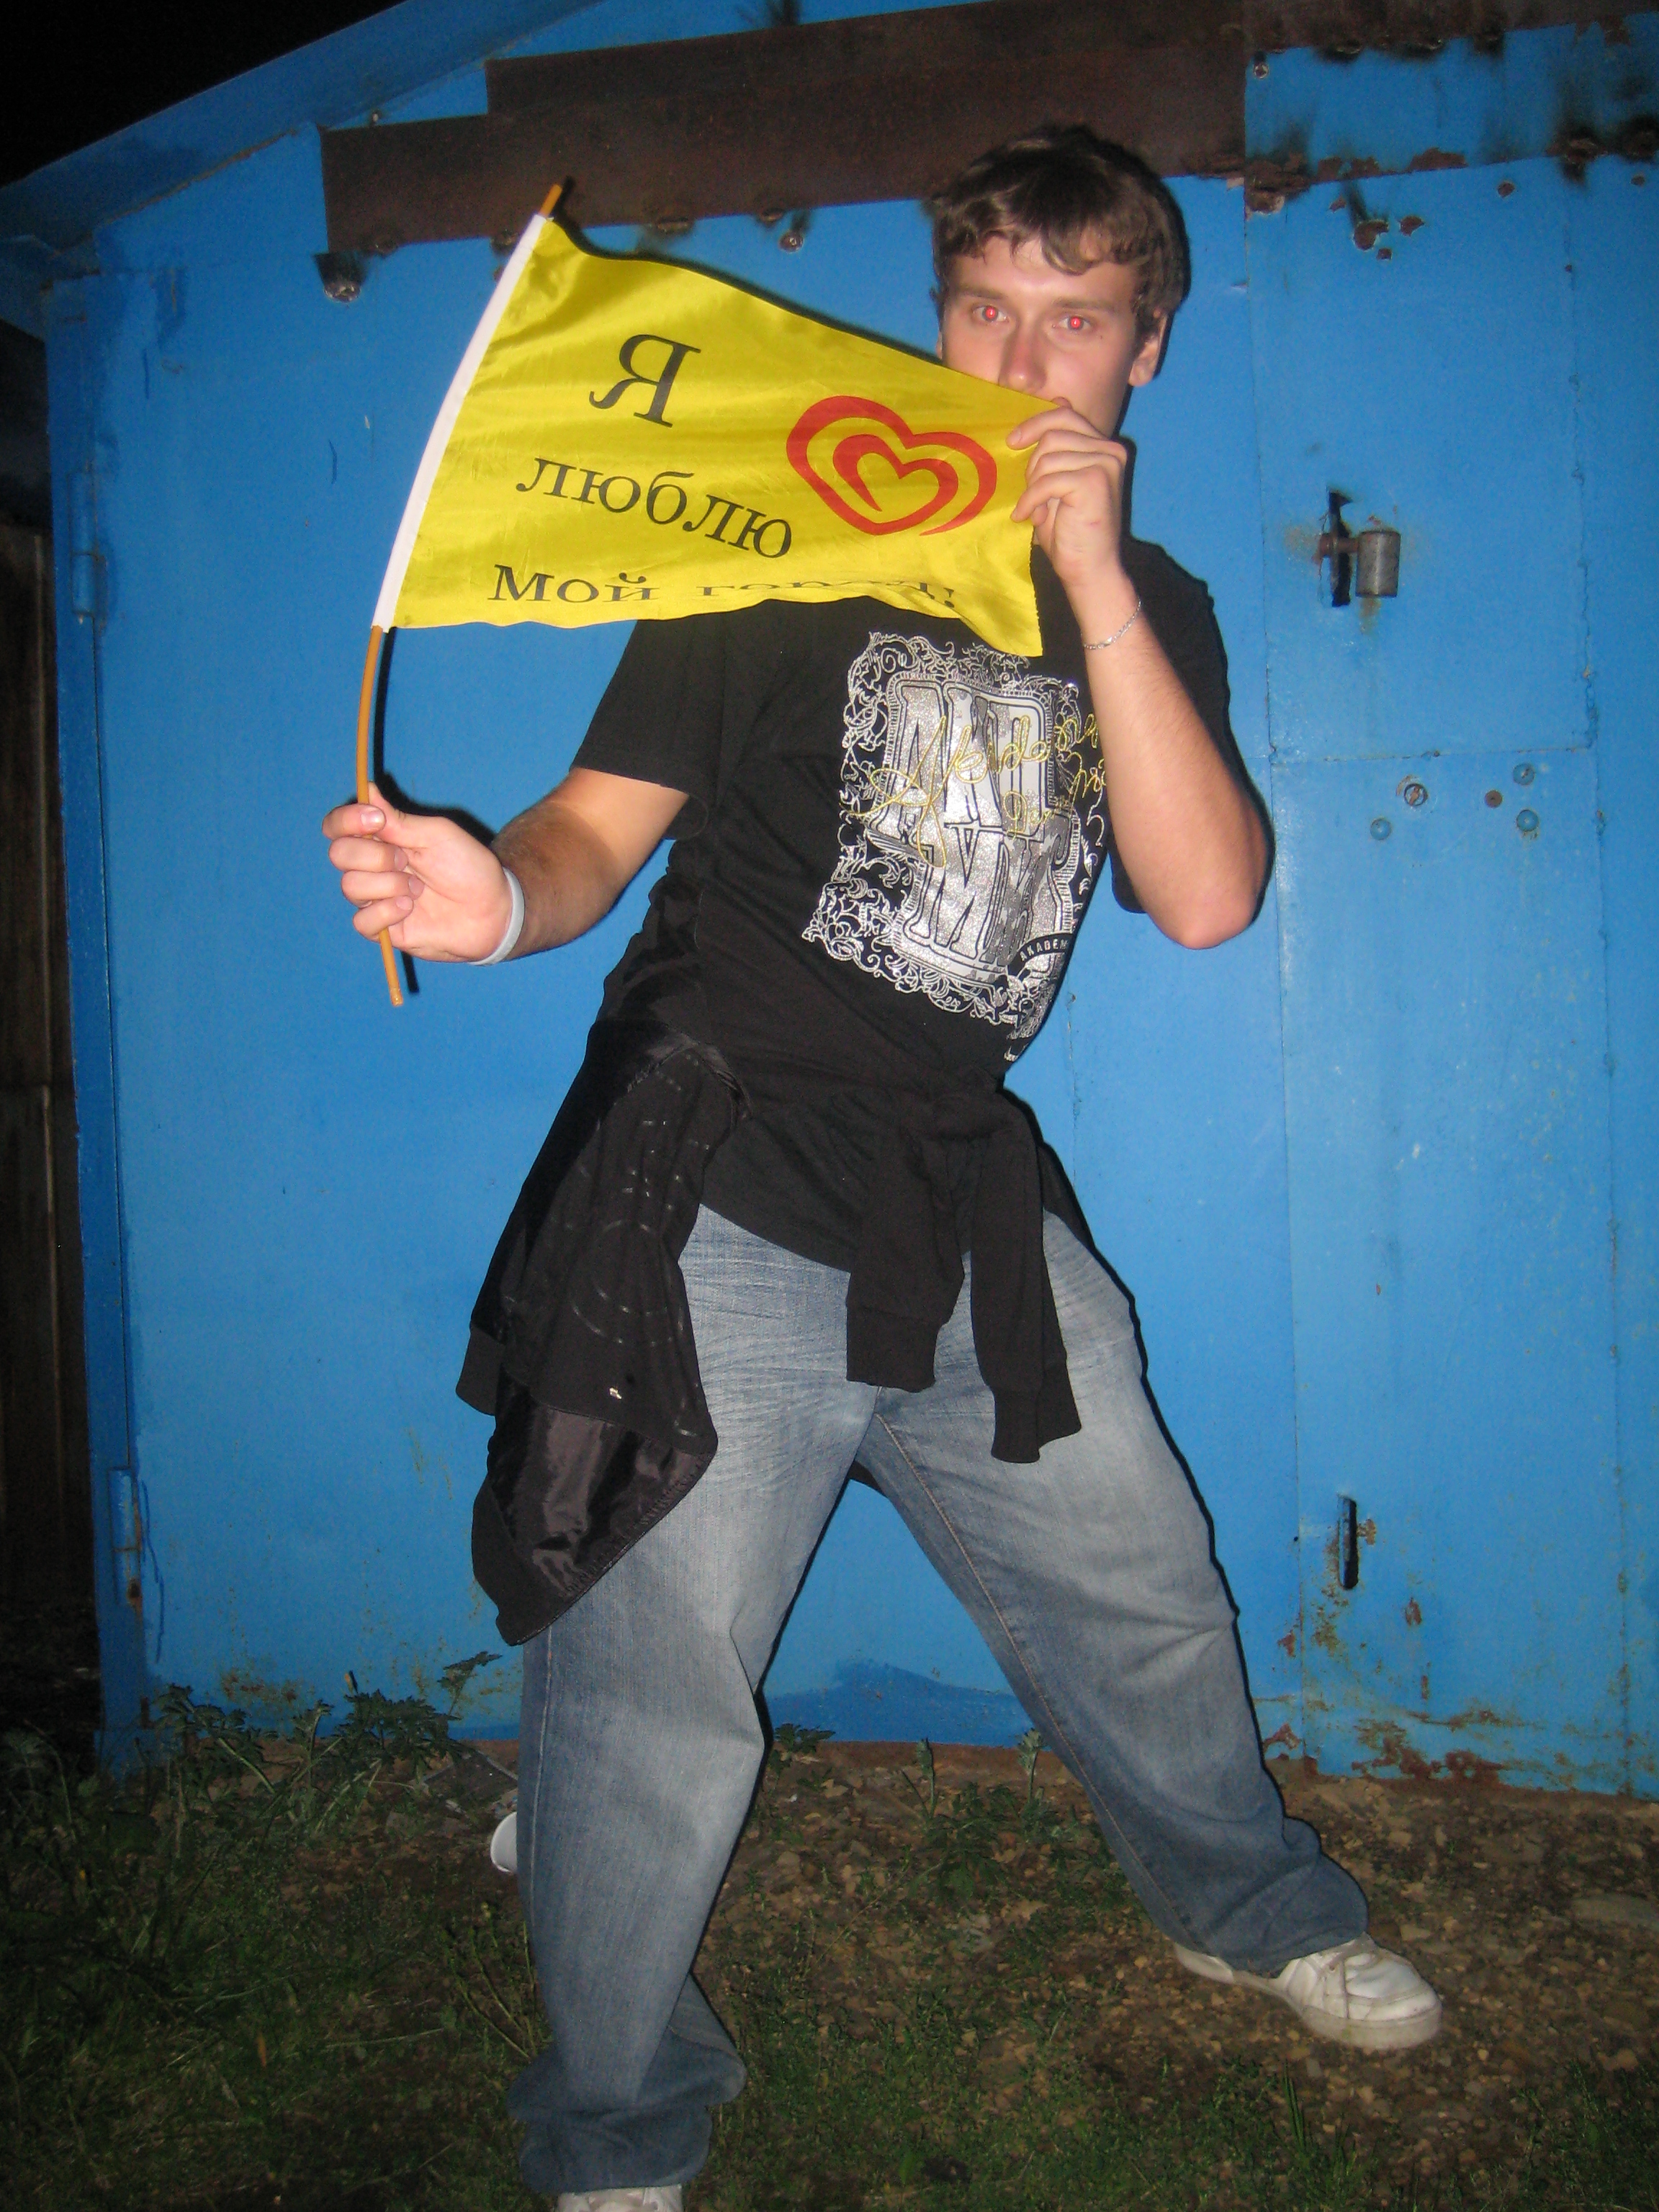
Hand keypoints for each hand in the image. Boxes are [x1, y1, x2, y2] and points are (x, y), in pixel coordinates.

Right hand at [322, 784, 512, 961]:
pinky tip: (410, 909)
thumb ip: (398, 820)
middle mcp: (371, 867)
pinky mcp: (383, 928)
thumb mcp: (436, 835)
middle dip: (375, 855)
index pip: (337, 827)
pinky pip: (362, 921)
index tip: (376, 820)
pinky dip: (386, 911)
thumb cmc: (467, 867)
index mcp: (381, 839)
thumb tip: (367, 790)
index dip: (346, 821)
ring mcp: (375, 898)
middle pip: (340, 854)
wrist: (491, 909)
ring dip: (389, 884)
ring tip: (418, 889)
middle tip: (407, 860)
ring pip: (351, 886)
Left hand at [1008, 407, 1134, 622]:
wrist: (1090, 570)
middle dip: (1033, 465)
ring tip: (1038, 511)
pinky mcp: (1094, 481)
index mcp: (1105, 448)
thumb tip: (1058, 399)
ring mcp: (1105, 464)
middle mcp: (1111, 451)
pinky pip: (1047, 480)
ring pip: (1048, 457)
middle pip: (1054, 434)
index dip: (1036, 423)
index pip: (1066, 416)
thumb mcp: (1059, 482)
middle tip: (1032, 496)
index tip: (1013, 441)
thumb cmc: (1071, 532)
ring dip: (1034, 487)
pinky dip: (1032, 500)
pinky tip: (1032, 518)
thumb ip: (1059, 447)